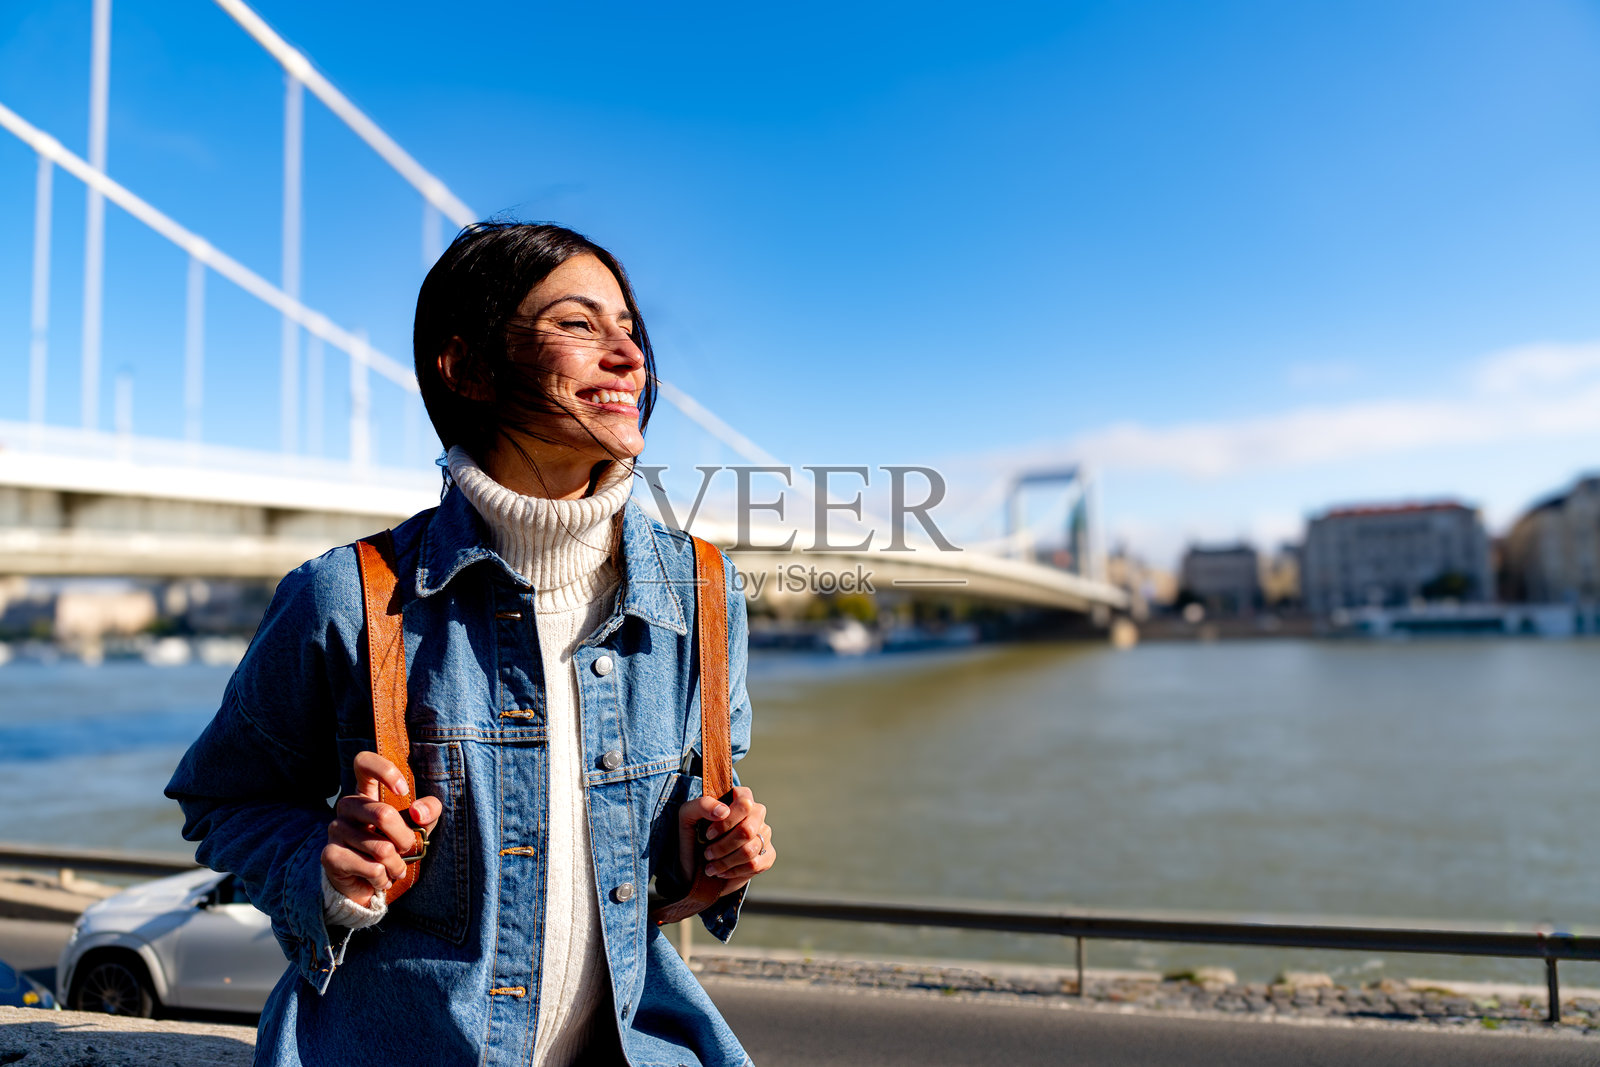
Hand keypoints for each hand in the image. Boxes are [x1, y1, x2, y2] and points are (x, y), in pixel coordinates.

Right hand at [321, 751, 441, 907]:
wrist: (370, 883)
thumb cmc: (395, 846)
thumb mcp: (420, 825)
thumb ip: (428, 811)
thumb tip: (418, 812)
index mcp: (367, 791)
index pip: (363, 762)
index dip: (384, 771)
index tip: (403, 791)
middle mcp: (347, 805)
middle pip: (382, 814)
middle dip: (406, 838)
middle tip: (408, 849)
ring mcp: (335, 829)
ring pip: (381, 848)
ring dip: (397, 865)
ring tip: (395, 869)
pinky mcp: (329, 855)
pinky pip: (371, 867)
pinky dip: (383, 878)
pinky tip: (379, 879)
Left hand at [676, 785, 773, 897]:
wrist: (695, 864)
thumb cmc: (693, 835)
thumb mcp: (687, 816)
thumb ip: (702, 805)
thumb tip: (723, 811)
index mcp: (740, 797)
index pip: (744, 802)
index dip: (726, 821)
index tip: (708, 834)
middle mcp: (756, 813)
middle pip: (747, 829)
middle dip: (723, 846)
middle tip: (707, 854)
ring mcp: (764, 834)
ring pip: (750, 850)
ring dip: (725, 862)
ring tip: (711, 866)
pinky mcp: (767, 855)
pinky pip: (755, 864)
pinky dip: (734, 871)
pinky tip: (722, 872)